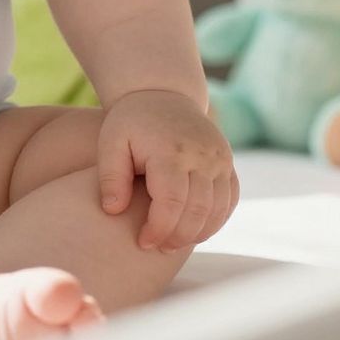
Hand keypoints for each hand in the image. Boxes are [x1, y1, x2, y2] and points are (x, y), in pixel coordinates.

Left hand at [97, 89, 238, 251]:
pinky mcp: (227, 161)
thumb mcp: (110, 142)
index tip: (143, 242)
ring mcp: (219, 157)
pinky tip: (195, 229)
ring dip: (198, 232)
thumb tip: (112, 210)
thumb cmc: (131, 122)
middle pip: (198, 210)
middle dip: (178, 237)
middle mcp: (201, 154)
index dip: (159, 229)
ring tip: (174, 242)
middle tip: (158, 247)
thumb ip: (110, 177)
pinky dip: (216, 219)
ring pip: (218, 209)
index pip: (172, 202)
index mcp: (170, 150)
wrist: (162, 92)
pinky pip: (230, 199)